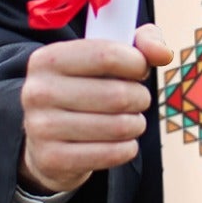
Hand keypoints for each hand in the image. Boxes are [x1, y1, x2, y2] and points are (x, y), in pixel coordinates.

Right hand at [18, 23, 174, 194]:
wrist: (47, 139)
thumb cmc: (85, 89)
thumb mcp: (106, 57)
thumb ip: (140, 43)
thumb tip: (163, 53)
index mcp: (48, 59)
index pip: (107, 55)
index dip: (137, 63)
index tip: (139, 70)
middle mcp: (38, 91)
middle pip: (118, 94)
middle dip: (140, 98)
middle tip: (137, 100)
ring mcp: (41, 127)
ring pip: (119, 126)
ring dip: (136, 124)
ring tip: (129, 121)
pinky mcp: (52, 159)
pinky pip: (112, 154)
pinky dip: (127, 148)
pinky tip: (120, 142)